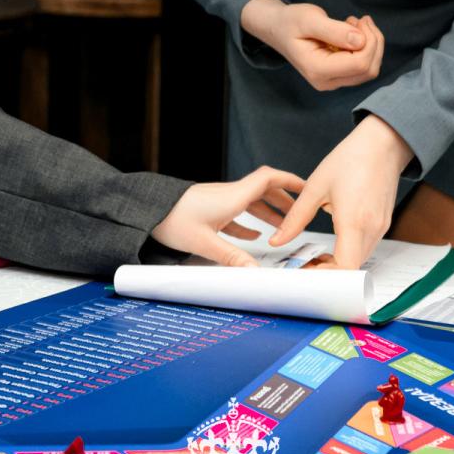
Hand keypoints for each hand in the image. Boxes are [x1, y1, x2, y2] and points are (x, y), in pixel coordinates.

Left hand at [150, 166, 305, 265]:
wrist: (146, 210)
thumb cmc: (172, 219)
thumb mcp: (205, 243)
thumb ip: (233, 258)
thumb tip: (256, 273)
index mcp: (233, 197)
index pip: (268, 179)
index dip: (290, 180)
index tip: (307, 186)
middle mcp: (229, 195)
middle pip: (264, 192)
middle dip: (284, 202)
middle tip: (300, 215)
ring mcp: (219, 202)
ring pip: (251, 203)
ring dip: (268, 214)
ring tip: (282, 230)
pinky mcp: (209, 211)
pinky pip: (237, 214)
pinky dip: (249, 223)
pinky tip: (253, 236)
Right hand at [241, 0, 383, 90]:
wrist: (278, 28)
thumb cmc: (290, 22)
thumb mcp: (309, 19)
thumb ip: (334, 30)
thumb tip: (360, 41)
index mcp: (318, 70)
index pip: (361, 63)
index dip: (369, 41)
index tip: (359, 19)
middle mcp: (327, 82)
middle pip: (369, 69)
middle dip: (373, 42)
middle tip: (360, 19)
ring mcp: (333, 81)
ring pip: (370, 69)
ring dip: (371, 44)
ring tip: (354, 23)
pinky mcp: (338, 76)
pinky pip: (363, 66)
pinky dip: (366, 47)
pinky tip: (353, 32)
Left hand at [269, 114, 413, 267]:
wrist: (381, 143)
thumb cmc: (350, 159)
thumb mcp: (315, 187)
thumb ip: (295, 218)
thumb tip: (277, 240)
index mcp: (353, 220)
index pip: (345, 267)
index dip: (327, 276)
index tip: (307, 273)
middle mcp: (371, 228)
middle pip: (352, 268)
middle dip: (329, 272)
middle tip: (306, 267)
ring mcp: (381, 227)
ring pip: (360, 259)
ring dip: (340, 263)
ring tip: (316, 256)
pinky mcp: (383, 223)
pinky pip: (366, 247)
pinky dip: (350, 252)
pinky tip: (333, 243)